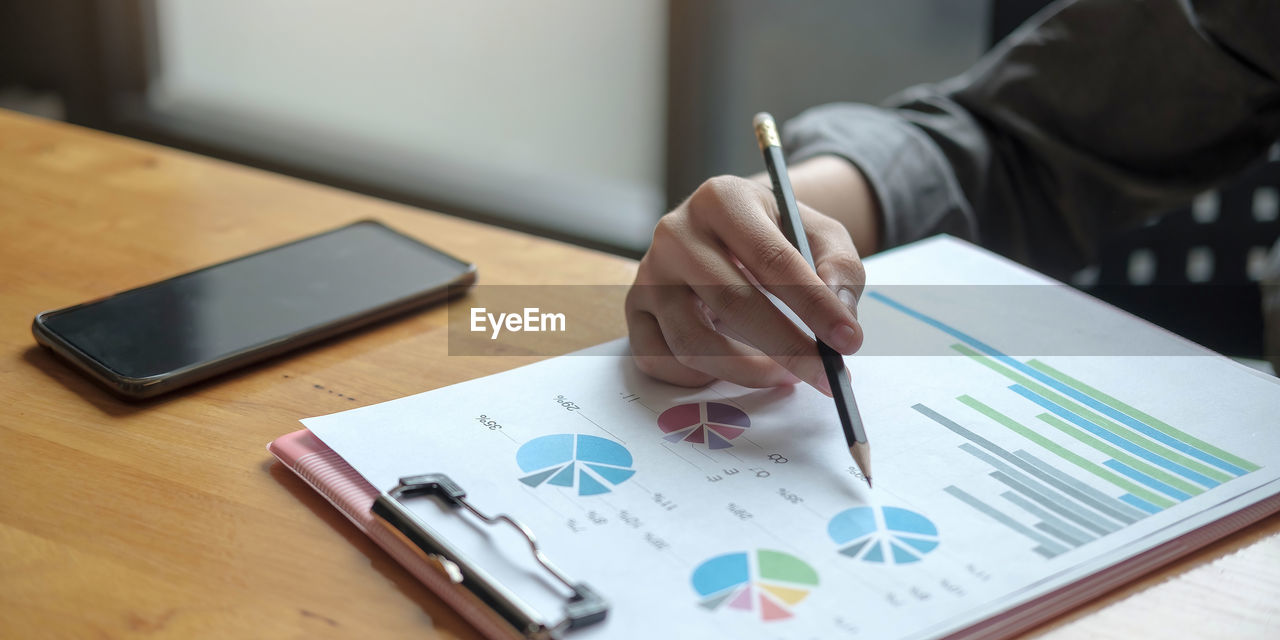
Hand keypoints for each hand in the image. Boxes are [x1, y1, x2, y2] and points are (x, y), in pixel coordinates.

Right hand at [625, 172, 867, 394]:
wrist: (730, 232)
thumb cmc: (777, 236)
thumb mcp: (820, 234)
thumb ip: (840, 270)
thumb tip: (841, 319)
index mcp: (722, 199)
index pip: (771, 258)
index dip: (813, 304)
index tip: (848, 341)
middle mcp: (675, 232)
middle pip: (731, 302)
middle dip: (786, 347)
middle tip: (824, 375)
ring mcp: (649, 273)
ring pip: (691, 341)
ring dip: (746, 372)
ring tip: (786, 375)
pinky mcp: (636, 309)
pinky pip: (659, 360)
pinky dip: (699, 379)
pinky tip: (735, 370)